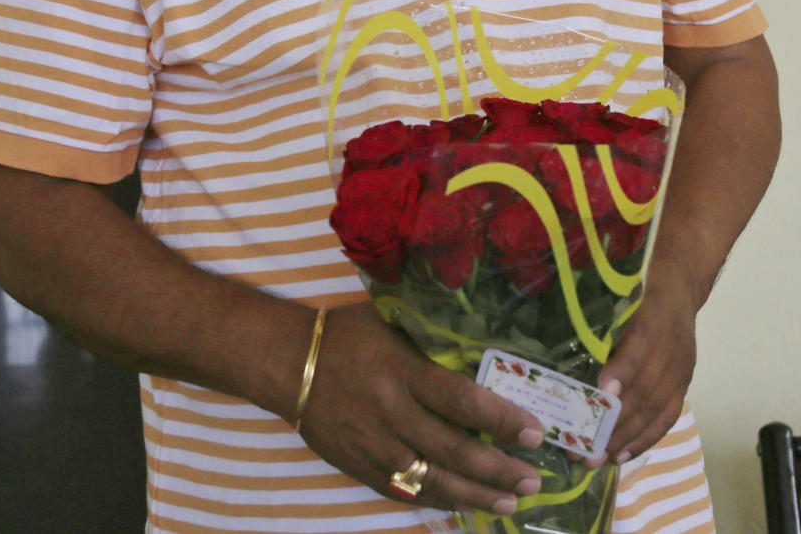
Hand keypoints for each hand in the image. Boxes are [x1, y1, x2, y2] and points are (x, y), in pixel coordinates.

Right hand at [298, 302, 545, 516]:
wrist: (290, 365)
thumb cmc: (346, 333)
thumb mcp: (389, 319)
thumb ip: (429, 333)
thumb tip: (479, 335)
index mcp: (402, 371)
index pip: (462, 401)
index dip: (502, 420)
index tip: (535, 432)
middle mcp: (393, 413)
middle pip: (454, 450)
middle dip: (499, 468)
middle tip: (534, 478)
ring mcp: (377, 447)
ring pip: (434, 481)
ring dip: (477, 494)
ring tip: (511, 500)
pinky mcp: (362, 468)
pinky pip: (407, 492)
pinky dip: (439, 500)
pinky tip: (465, 504)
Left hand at [598, 274, 697, 464]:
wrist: (680, 285)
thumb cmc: (638, 284)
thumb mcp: (620, 287)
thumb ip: (597, 309)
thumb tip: (556, 332)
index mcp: (653, 318)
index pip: (639, 349)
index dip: (622, 372)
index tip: (600, 393)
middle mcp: (670, 348)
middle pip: (646, 390)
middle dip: (615, 422)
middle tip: (584, 445)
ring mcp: (680, 369)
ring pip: (656, 410)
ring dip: (627, 438)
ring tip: (599, 458)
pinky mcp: (684, 383)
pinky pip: (668, 416)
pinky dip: (647, 438)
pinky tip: (624, 454)